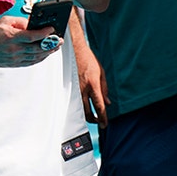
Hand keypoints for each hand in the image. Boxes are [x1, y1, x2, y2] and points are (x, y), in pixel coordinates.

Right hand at [0, 16, 60, 67]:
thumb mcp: (5, 21)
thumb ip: (20, 22)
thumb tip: (33, 24)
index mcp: (12, 37)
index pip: (32, 36)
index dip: (44, 33)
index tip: (52, 30)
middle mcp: (14, 49)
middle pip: (37, 48)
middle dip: (51, 44)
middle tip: (60, 40)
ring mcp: (15, 58)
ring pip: (36, 57)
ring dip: (48, 52)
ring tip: (56, 47)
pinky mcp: (15, 64)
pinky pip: (31, 62)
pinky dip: (40, 58)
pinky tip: (46, 54)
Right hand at [72, 12, 108, 126]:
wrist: (74, 50)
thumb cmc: (89, 60)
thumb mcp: (101, 73)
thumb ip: (105, 89)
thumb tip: (107, 103)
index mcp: (93, 85)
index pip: (99, 106)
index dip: (102, 117)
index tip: (104, 124)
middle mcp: (83, 89)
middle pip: (87, 112)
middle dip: (94, 120)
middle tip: (99, 122)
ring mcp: (74, 89)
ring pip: (79, 109)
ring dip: (86, 116)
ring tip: (91, 117)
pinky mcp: (68, 87)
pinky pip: (74, 102)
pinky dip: (78, 108)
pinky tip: (82, 109)